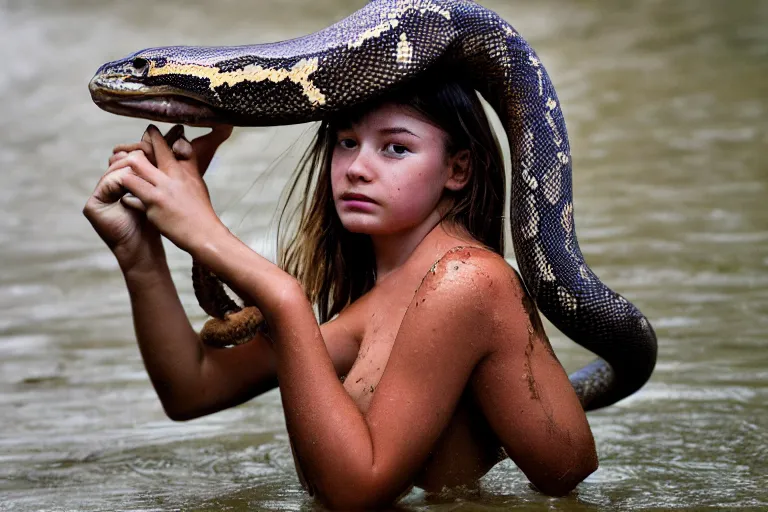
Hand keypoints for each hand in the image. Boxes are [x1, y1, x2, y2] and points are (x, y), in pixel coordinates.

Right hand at [83, 135, 163, 272]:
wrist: (149, 249)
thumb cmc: (163, 223)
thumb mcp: (166, 191)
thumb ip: (166, 168)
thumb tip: (181, 136)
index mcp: (125, 180)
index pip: (133, 157)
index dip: (147, 148)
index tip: (161, 139)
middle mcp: (110, 185)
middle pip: (122, 159)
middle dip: (138, 152)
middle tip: (151, 144)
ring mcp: (100, 195)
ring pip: (115, 169)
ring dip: (131, 164)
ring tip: (144, 161)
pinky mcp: (92, 205)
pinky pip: (108, 183)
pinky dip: (122, 178)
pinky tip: (135, 177)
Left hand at [108, 124, 232, 253]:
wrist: (205, 233)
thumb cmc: (200, 209)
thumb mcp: (197, 182)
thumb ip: (187, 162)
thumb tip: (181, 143)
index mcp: (182, 170)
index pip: (164, 146)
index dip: (153, 136)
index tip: (147, 131)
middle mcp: (170, 177)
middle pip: (142, 156)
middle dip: (130, 154)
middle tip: (121, 155)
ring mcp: (160, 192)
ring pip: (132, 172)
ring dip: (123, 174)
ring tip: (120, 177)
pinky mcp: (153, 207)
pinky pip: (131, 196)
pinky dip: (127, 197)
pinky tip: (126, 200)